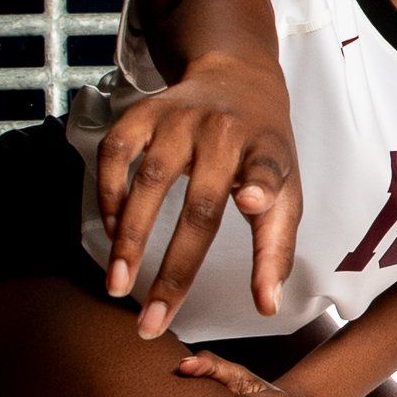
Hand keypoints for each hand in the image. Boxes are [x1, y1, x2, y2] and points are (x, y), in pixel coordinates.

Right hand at [96, 55, 300, 338]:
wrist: (238, 77)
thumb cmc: (264, 150)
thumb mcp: (286, 190)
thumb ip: (276, 248)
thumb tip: (267, 307)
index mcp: (268, 150)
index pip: (268, 169)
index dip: (262, 185)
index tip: (250, 200)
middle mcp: (224, 131)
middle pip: (199, 204)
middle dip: (175, 269)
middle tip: (153, 319)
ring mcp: (180, 118)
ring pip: (148, 180)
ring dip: (130, 238)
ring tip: (119, 284)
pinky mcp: (145, 112)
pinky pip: (116, 154)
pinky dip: (109, 194)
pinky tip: (113, 231)